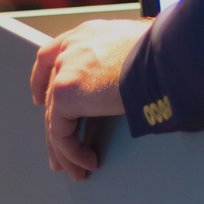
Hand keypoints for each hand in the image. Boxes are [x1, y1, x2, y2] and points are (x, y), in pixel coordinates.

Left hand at [30, 18, 150, 180]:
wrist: (164, 58)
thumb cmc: (164, 53)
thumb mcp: (138, 48)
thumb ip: (123, 60)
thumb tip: (133, 79)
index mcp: (86, 34)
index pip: (51, 55)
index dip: (42, 79)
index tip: (39, 98)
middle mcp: (70, 48)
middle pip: (51, 91)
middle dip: (54, 125)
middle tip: (58, 150)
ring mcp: (65, 69)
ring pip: (55, 117)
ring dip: (65, 149)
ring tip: (76, 169)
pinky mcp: (65, 93)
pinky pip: (61, 132)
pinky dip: (72, 152)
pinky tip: (87, 161)